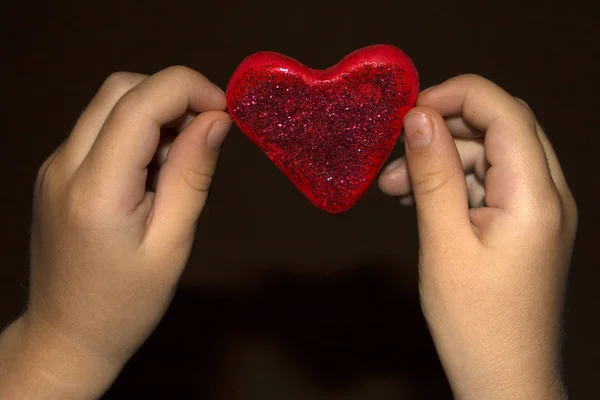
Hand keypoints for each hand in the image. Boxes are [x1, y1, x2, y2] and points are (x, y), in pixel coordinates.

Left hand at [0, 66, 230, 398]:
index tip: (225, 112)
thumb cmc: (126, 302)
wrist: (67, 336)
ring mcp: (55, 166)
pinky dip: (136, 133)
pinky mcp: (57, 172)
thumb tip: (217, 120)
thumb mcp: (172, 242)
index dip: (190, 89)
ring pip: (109, 104)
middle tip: (206, 134)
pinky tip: (153, 174)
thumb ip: (193, 173)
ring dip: (155, 115)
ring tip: (178, 165)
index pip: (141, 100)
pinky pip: (100, 129)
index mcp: (97, 188)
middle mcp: (64, 165)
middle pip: (121, 88)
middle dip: (173, 96)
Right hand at [379, 75, 576, 398]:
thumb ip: (434, 175)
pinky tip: (417, 199)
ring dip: (443, 160)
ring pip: (490, 156)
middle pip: (499, 128)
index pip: (505, 112)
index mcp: (536, 197)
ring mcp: (538, 211)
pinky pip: (489, 184)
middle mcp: (548, 195)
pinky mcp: (523, 226)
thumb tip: (419, 119)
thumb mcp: (444, 243)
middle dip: (444, 130)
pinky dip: (453, 182)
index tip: (410, 110)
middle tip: (396, 154)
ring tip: (395, 186)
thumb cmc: (477, 324)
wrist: (504, 378)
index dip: (456, 96)